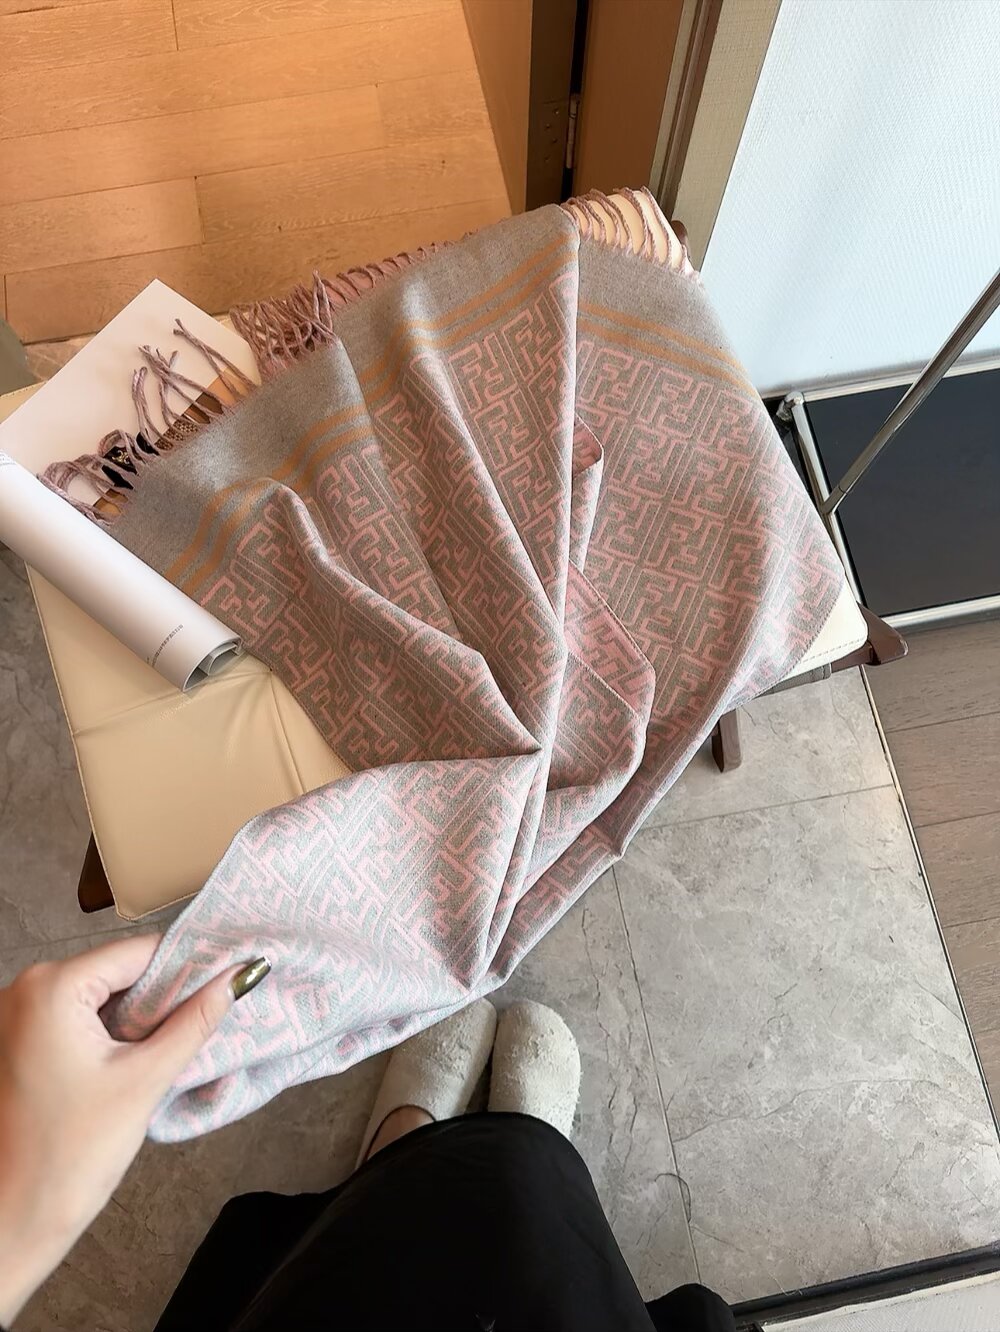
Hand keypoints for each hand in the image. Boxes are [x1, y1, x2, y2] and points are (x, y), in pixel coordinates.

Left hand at [0, 936, 267, 1325]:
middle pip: (118, 970)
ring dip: (138, 1013)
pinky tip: (132, 1059)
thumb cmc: (71, 1156)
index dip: (188, 967)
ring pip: (101, 993)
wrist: (15, 1220)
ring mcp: (15, 1014)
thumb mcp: (146, 1079)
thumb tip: (240, 976)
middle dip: (161, 995)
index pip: (138, 952)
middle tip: (200, 1022)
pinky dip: (110, 1029)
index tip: (226, 983)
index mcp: (51, 987)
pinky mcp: (17, 1039)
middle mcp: (24, 988)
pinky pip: (78, 1014)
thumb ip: (196, 1020)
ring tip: (166, 1047)